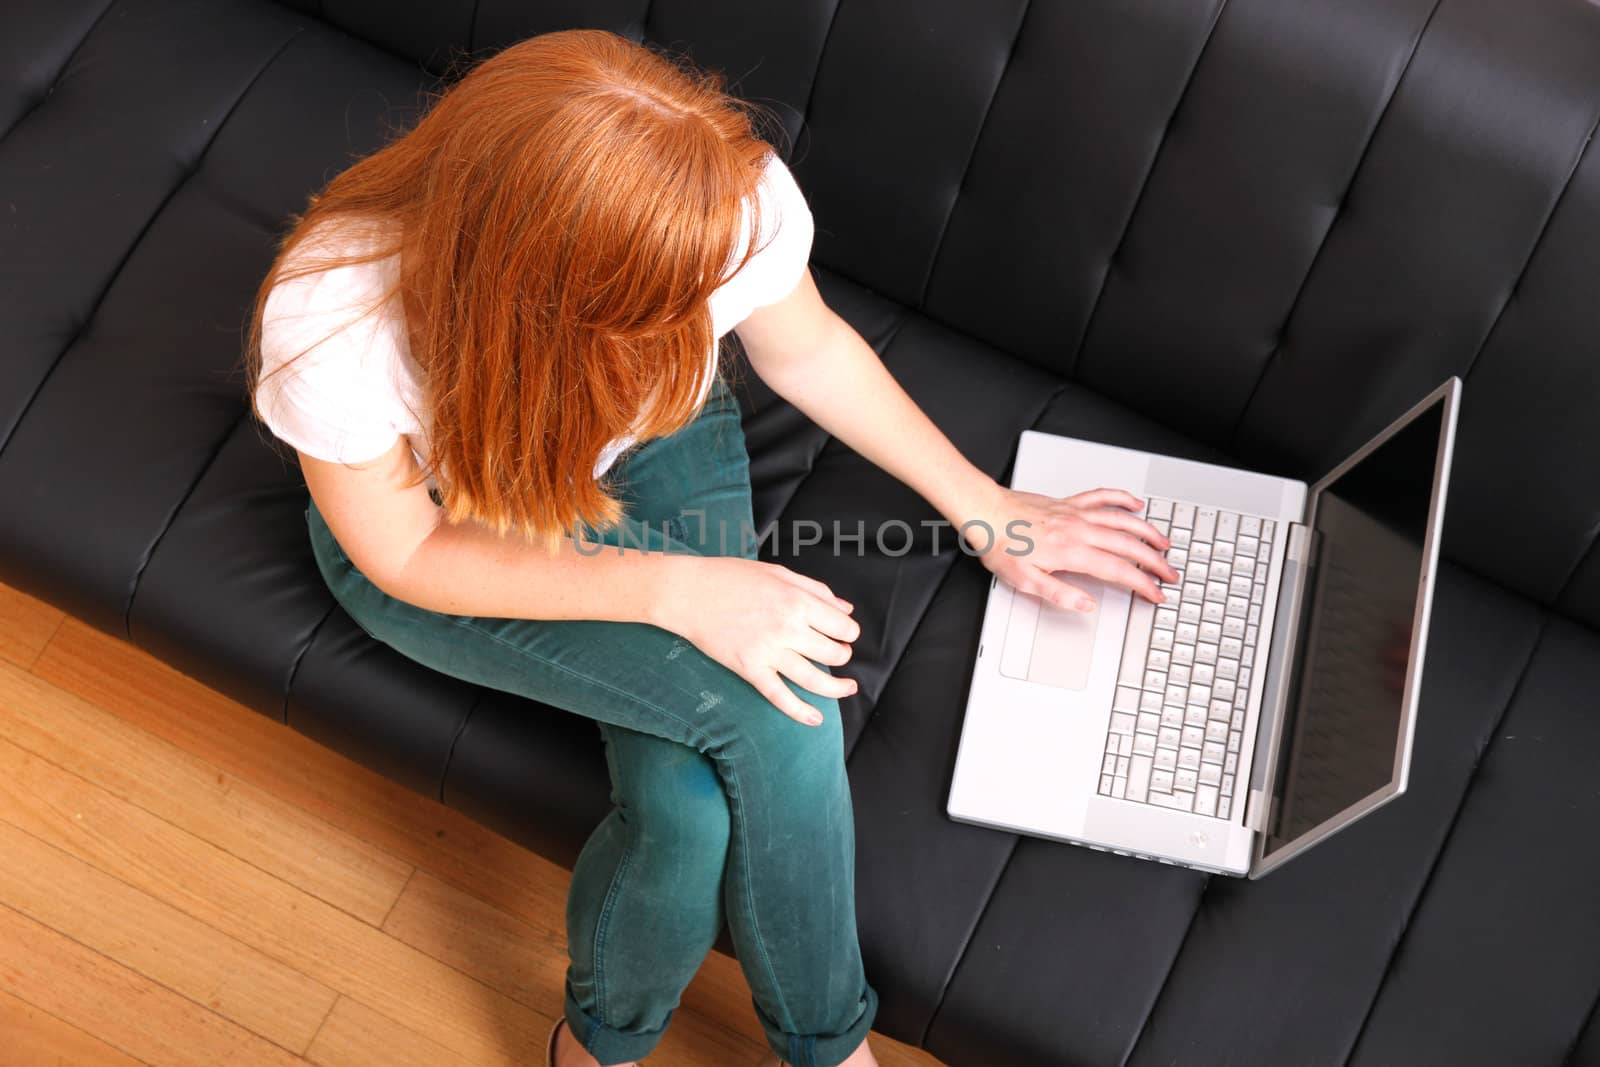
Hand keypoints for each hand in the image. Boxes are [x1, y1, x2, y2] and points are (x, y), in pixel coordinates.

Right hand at [653, 555, 860, 724]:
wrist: (688, 593)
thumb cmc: (731, 577)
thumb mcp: (779, 572)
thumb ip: (816, 590)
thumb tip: (845, 609)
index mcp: (797, 601)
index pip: (842, 626)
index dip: (850, 632)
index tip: (845, 634)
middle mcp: (787, 628)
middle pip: (833, 653)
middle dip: (843, 655)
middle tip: (839, 653)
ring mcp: (768, 652)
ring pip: (814, 679)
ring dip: (836, 687)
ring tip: (847, 688)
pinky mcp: (750, 669)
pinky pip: (779, 696)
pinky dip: (799, 711)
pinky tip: (815, 719)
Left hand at [961, 484, 1177, 611]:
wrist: (985, 513)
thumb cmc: (1000, 545)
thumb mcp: (1025, 581)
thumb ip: (1059, 593)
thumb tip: (1086, 604)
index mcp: (1072, 553)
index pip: (1119, 570)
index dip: (1142, 584)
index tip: (1156, 594)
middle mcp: (1079, 530)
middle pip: (1129, 545)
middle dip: (1154, 562)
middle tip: (1170, 574)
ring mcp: (1076, 514)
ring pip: (1122, 520)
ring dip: (1148, 532)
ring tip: (1165, 544)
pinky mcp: (1069, 503)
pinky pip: (1102, 496)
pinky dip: (1122, 499)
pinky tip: (1135, 504)